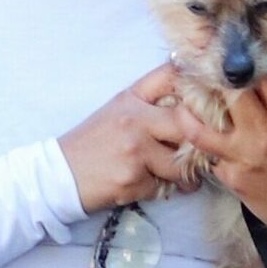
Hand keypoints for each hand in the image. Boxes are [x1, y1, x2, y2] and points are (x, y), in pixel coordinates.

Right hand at [58, 63, 192, 213]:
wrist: (61, 173)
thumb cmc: (93, 142)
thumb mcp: (117, 112)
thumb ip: (151, 104)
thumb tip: (194, 107)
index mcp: (130, 99)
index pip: (170, 77)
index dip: (194, 85)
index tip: (205, 101)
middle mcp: (134, 120)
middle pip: (188, 124)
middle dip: (197, 141)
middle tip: (199, 151)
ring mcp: (134, 150)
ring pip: (182, 164)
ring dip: (182, 175)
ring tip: (170, 174)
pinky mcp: (134, 180)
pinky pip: (166, 188)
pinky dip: (161, 190)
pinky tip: (145, 184)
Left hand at [180, 76, 266, 234]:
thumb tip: (260, 71)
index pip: (262, 78)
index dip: (249, 66)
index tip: (239, 63)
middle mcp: (261, 136)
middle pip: (226, 94)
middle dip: (215, 81)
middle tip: (205, 75)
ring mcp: (241, 158)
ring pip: (197, 126)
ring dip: (187, 112)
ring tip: (185, 102)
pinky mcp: (229, 177)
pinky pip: (205, 152)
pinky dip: (202, 143)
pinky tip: (199, 134)